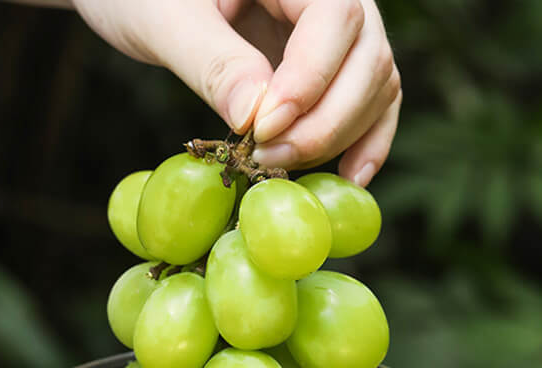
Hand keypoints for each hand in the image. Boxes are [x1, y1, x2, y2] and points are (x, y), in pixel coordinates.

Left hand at [71, 0, 400, 185]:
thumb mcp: (166, 18)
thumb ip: (213, 62)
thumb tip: (255, 117)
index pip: (335, 18)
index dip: (308, 81)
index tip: (262, 128)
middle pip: (367, 58)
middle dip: (323, 122)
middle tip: (267, 160)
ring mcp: (338, 28)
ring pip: (375, 84)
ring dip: (339, 137)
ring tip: (281, 169)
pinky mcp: (332, 63)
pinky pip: (372, 99)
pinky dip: (365, 139)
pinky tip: (348, 177)